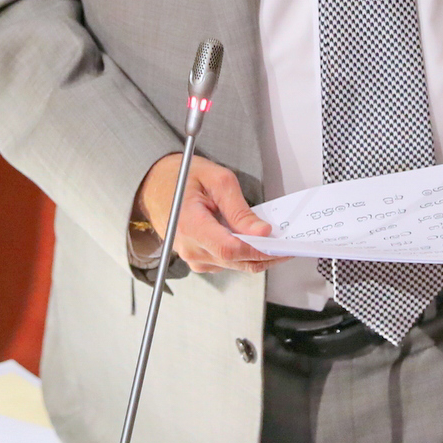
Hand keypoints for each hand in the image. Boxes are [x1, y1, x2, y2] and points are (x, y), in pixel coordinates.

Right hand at [136, 154, 282, 274]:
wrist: (154, 184)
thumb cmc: (181, 177)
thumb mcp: (216, 179)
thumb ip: (240, 208)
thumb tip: (262, 232)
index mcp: (190, 224)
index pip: (231, 249)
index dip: (260, 249)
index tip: (281, 244)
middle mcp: (189, 247)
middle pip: (237, 262)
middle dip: (266, 254)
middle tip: (287, 243)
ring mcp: (192, 257)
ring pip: (235, 265)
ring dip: (255, 254)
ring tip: (270, 238)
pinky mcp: (197, 260)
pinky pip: (226, 263)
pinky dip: (243, 254)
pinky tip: (249, 239)